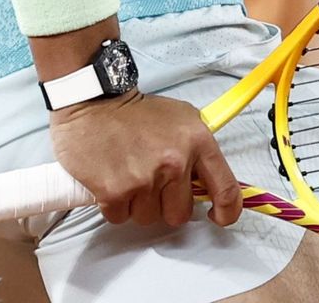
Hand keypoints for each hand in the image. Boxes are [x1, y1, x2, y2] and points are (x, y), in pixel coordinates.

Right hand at [50, 91, 242, 229]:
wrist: (92, 100)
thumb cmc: (134, 112)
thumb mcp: (180, 118)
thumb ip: (197, 150)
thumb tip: (207, 182)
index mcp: (197, 142)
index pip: (226, 190)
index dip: (225, 212)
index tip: (216, 217)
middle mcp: (174, 162)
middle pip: (180, 214)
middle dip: (165, 203)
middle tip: (151, 179)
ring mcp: (144, 179)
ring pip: (148, 218)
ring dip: (138, 203)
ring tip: (128, 173)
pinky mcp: (115, 192)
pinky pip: (121, 217)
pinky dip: (115, 204)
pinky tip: (111, 178)